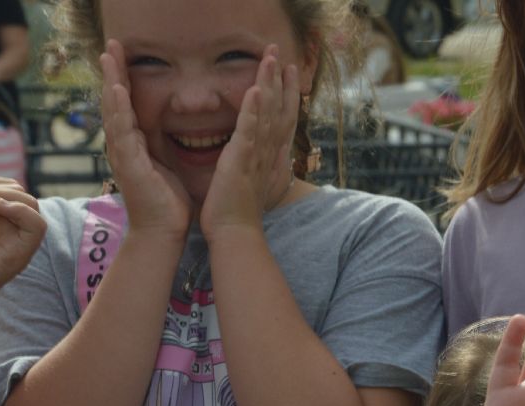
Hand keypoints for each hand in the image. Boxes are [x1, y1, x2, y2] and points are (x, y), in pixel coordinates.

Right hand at [98, 40, 190, 238]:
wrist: (163, 234)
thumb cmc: (167, 204)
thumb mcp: (166, 167)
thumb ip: (162, 146)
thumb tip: (167, 129)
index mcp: (133, 146)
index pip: (126, 107)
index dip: (124, 81)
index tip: (124, 57)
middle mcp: (123, 147)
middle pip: (114, 103)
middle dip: (113, 73)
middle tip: (112, 45)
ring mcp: (122, 155)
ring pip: (114, 112)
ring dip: (111, 82)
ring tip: (109, 56)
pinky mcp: (128, 165)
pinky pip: (122, 132)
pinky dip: (118, 109)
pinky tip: (116, 90)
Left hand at [199, 46, 299, 239]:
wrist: (236, 233)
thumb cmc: (242, 213)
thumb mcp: (258, 183)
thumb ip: (264, 165)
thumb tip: (274, 157)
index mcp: (271, 155)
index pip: (283, 118)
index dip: (287, 94)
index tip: (288, 71)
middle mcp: (269, 152)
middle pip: (279, 110)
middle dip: (280, 80)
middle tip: (279, 53)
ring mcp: (257, 155)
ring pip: (266, 114)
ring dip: (268, 84)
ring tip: (269, 59)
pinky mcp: (241, 160)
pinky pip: (248, 130)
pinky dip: (252, 110)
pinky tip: (254, 90)